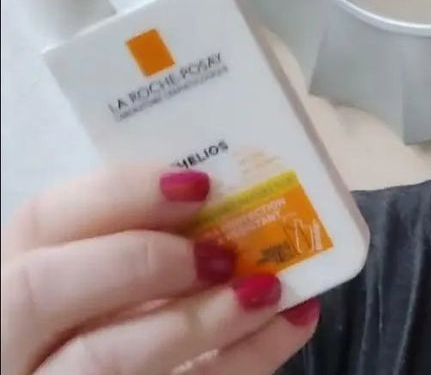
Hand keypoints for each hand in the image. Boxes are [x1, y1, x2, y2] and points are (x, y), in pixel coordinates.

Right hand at [1, 166, 319, 374]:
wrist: (135, 372)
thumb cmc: (128, 318)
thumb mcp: (117, 278)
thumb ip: (147, 241)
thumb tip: (236, 200)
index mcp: (16, 277)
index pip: (41, 219)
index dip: (120, 193)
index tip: (198, 185)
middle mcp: (16, 338)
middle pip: (44, 289)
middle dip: (142, 260)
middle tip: (220, 252)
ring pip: (102, 358)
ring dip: (198, 319)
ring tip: (265, 292)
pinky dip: (246, 360)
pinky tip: (291, 323)